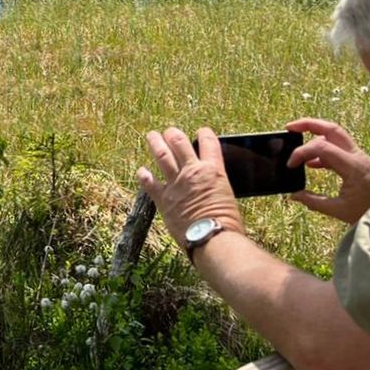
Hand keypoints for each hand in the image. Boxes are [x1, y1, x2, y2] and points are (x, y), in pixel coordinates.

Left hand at [137, 127, 243, 250]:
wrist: (211, 238)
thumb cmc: (226, 223)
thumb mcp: (228, 196)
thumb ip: (217, 186)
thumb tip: (213, 186)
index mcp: (213, 171)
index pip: (208, 142)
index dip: (204, 133)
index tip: (201, 131)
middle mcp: (193, 172)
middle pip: (179, 143)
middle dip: (173, 134)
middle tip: (169, 131)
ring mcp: (176, 184)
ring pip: (162, 155)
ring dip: (155, 143)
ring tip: (151, 136)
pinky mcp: (163, 199)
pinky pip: (149, 183)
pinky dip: (144, 175)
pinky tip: (141, 171)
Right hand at [286, 118, 369, 224]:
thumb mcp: (339, 210)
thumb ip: (314, 202)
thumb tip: (294, 196)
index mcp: (351, 166)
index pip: (321, 147)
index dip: (301, 153)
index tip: (290, 165)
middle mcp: (355, 156)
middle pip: (331, 128)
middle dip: (308, 124)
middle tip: (290, 128)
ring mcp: (358, 156)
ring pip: (335, 135)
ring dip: (315, 135)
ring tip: (298, 143)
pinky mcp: (358, 161)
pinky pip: (338, 148)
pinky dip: (323, 150)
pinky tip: (312, 164)